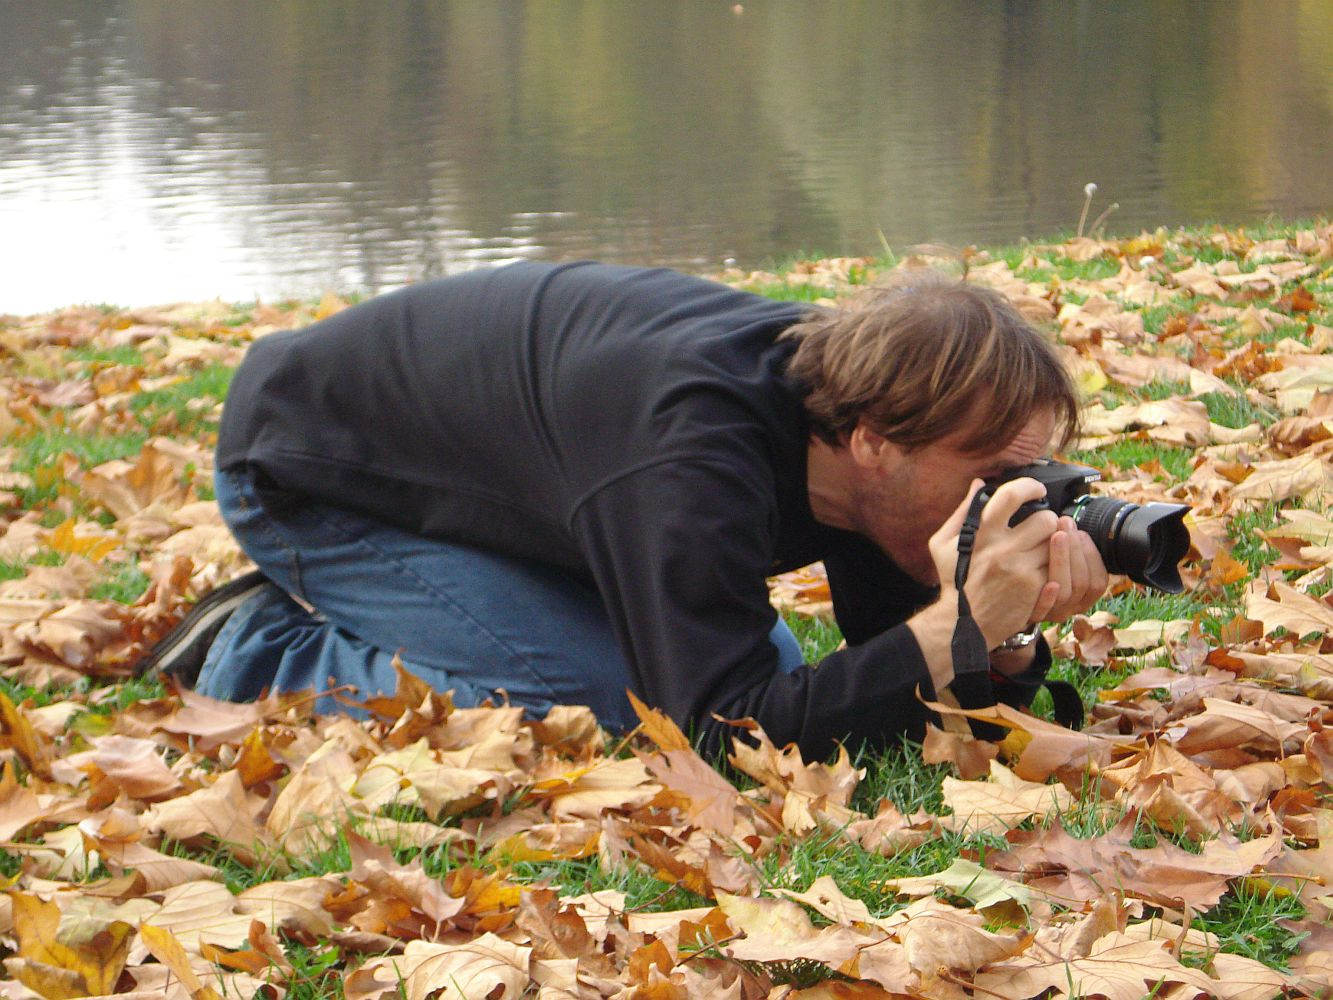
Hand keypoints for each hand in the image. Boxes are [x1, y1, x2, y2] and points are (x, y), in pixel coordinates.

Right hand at [927, 477, 1058, 648]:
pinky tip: (1041, 570)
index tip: (1036, 490)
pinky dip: (1053, 566)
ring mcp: (1021, 569)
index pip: (1011, 496)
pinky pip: (1057, 565)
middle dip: (1047, 521)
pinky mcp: (1034, 587)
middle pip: (1046, 519)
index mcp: (981, 534)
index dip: (1029, 486)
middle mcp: (1002, 549)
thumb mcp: (942, 544)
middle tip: (1041, 528)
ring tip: (1041, 550)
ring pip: (1056, 543)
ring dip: (1053, 544)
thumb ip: (961, 512)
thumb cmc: (954, 580)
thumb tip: (978, 485)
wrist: (963, 622)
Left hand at [1035, 516, 1109, 621]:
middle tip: (1066, 524)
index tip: (1080, 532)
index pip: (1097, 580)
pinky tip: (1048, 582)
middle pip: (1083, 583)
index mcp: (1082, 597)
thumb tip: (1069, 523)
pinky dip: (1048, 597)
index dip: (1091, 555)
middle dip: (1076, 550)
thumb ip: (1067, 552)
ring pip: (1066, 593)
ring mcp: (1052, 613)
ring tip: (1056, 536)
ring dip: (1063, 561)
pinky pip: (1043, 611)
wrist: (1003, 607)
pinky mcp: (1031, 616)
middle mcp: (1070, 607)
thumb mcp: (1054, 566)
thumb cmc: (1032, 579)